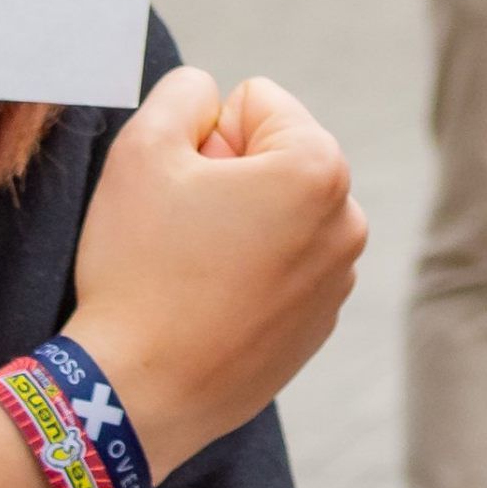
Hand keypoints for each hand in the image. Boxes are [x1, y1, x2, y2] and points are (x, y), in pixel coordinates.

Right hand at [70, 67, 363, 477]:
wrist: (138, 394)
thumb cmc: (138, 269)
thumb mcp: (142, 150)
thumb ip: (181, 94)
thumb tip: (209, 93)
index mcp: (319, 168)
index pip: (256, 102)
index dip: (204, 134)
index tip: (184, 186)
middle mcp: (349, 222)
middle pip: (273, 158)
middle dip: (227, 177)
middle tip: (182, 229)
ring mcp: (339, 280)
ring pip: (276, 214)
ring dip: (237, 226)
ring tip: (192, 270)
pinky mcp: (318, 326)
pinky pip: (279, 268)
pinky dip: (246, 275)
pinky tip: (206, 306)